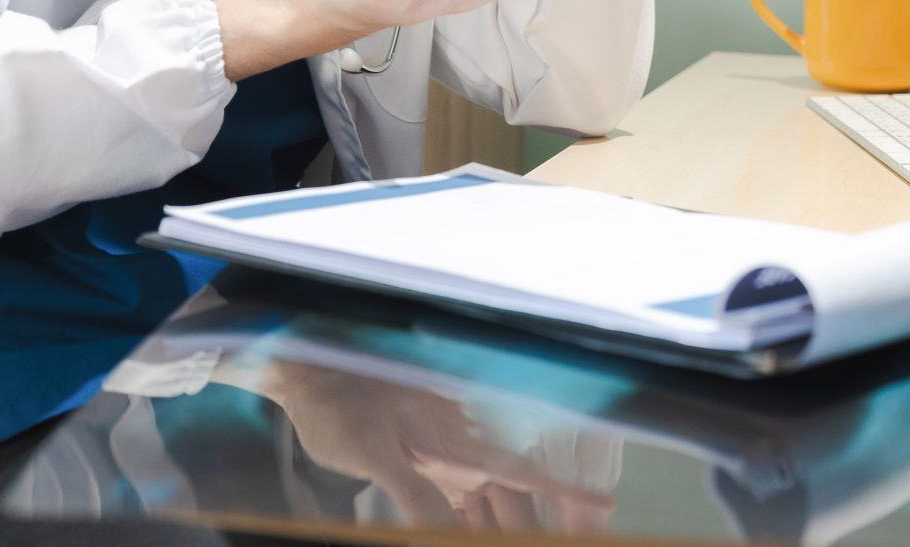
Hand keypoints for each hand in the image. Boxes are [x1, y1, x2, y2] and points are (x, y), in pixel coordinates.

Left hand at [263, 363, 616, 533]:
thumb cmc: (337, 405)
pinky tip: (472, 536)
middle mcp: (457, 445)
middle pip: (510, 495)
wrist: (306, 379)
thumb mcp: (371, 451)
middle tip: (562, 537)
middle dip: (530, 526)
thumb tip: (447, 536)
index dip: (561, 488)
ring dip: (500, 528)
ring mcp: (441, 454)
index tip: (604, 501)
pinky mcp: (422, 463)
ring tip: (523, 539)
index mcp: (453, 436)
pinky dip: (470, 524)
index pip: (518, 470)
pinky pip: (459, 500)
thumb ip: (413, 493)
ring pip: (488, 501)